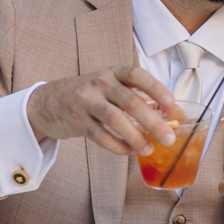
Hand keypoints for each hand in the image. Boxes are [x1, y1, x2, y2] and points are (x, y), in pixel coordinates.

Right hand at [27, 67, 179, 157]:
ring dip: (135, 136)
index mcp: (114, 72)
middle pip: (130, 101)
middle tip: (169, 138)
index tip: (171, 105)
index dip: (156, 88)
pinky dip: (117, 145)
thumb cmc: (91, 94)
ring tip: (149, 149)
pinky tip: (128, 151)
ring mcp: (87, 101)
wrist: (50, 101)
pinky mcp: (77, 120)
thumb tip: (173, 114)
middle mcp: (101, 83)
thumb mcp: (112, 87)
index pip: (137, 75)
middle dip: (153, 121)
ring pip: (115, 119)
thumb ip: (140, 97)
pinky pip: (100, 135)